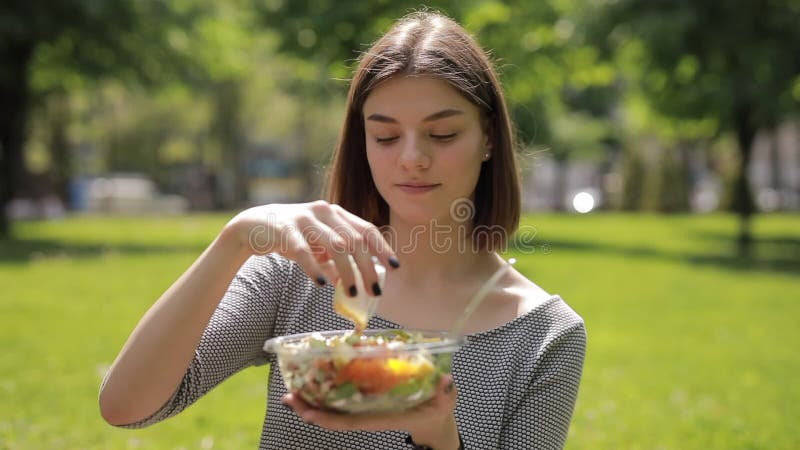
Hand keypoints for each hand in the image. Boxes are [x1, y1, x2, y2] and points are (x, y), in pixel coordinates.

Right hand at [225, 201, 397, 293]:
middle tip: (374, 291)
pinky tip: (321, 283)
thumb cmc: (292, 237)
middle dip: (367, 267)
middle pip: (354, 240)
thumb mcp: (318, 247)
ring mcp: (304, 219)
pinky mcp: (285, 229)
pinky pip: (303, 250)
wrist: (254, 226)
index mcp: (336, 213)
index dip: (382, 248)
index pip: (366, 229)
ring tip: (350, 292)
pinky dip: (314, 267)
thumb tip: (354, 282)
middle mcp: (323, 212)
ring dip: (346, 271)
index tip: (395, 267)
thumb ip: (335, 260)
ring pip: (334, 245)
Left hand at [282, 375, 460, 449]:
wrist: (437, 419)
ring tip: (292, 390)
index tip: (309, 414)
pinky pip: (343, 396)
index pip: (351, 422)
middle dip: (310, 409)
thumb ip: (444, 392)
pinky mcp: (368, 397)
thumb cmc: (440, 409)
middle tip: (289, 397)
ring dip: (313, 399)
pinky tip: (313, 379)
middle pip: (335, 416)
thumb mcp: (445, 401)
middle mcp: (370, 412)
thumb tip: (445, 381)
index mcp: (384, 416)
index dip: (329, 419)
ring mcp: (367, 406)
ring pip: (334, 407)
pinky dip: (326, 389)